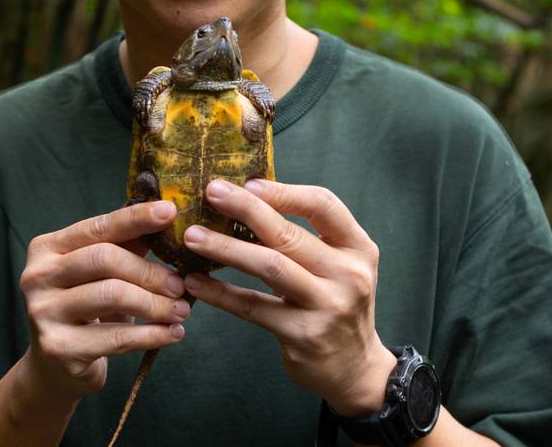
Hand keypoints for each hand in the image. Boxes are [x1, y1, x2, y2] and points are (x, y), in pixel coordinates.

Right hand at [19, 201, 190, 402]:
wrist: (54, 367)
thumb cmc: (86, 306)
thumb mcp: (100, 271)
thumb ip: (126, 244)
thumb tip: (168, 218)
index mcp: (47, 247)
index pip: (98, 226)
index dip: (135, 218)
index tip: (170, 211)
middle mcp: (37, 276)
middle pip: (104, 259)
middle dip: (149, 271)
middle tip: (180, 285)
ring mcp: (43, 313)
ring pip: (111, 295)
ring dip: (155, 304)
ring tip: (182, 310)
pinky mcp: (58, 348)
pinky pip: (116, 337)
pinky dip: (152, 334)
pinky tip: (172, 332)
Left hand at [181, 179, 396, 415]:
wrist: (356, 368)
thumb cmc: (335, 300)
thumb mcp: (338, 264)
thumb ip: (306, 235)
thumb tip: (248, 196)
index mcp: (358, 247)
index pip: (323, 205)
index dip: (284, 191)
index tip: (249, 182)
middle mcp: (348, 275)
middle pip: (289, 234)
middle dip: (246, 209)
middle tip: (211, 192)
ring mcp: (327, 306)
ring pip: (269, 267)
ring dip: (226, 248)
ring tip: (192, 236)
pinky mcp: (303, 336)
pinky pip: (253, 307)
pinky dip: (220, 293)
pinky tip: (195, 281)